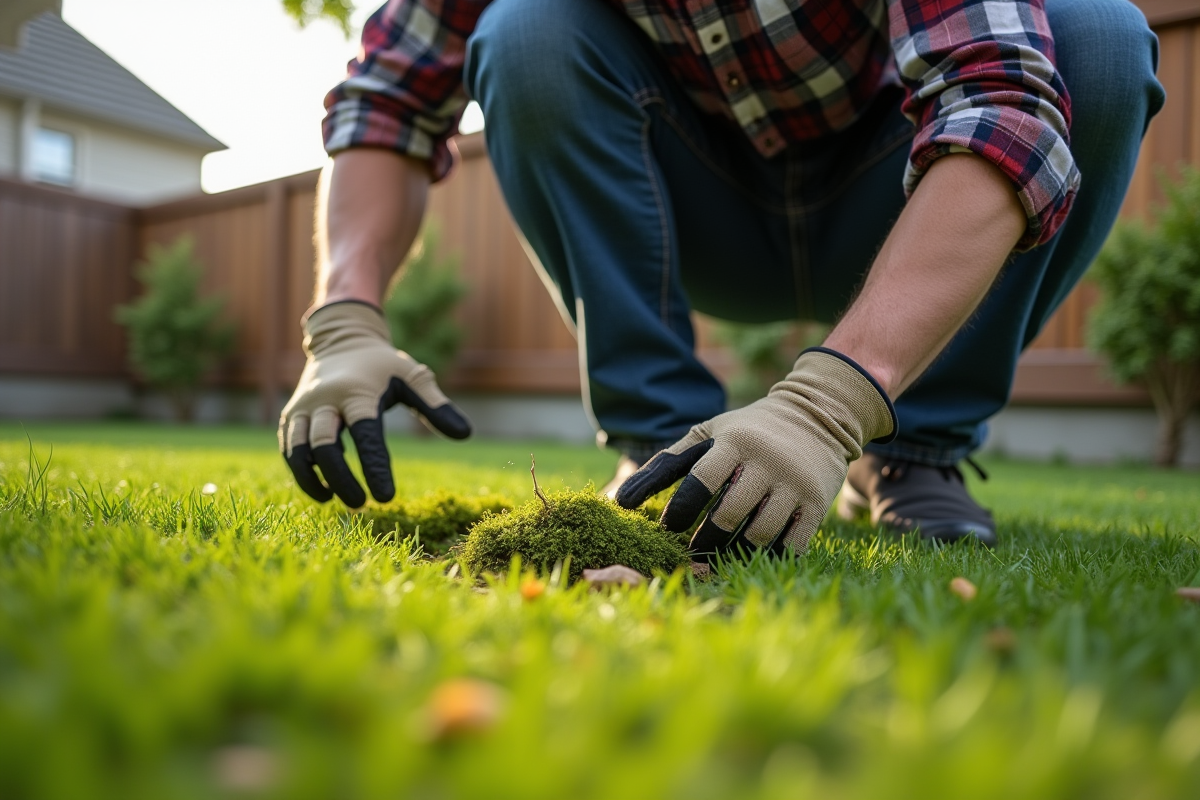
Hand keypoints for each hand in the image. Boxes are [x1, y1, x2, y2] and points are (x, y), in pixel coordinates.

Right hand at [278, 301, 470, 506]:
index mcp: (357, 392)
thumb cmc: (382, 365)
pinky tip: (323, 488)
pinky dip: (302, 471)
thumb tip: (465, 434)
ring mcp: (304, 408)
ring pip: (298, 450)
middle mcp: (325, 400)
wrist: (341, 339)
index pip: (366, 435)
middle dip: (341, 479)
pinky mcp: (292, 416)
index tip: (386, 497)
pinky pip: (290, 449)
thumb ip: (436, 405)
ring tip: (333, 500)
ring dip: (312, 480)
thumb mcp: (412, 376)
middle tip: (360, 504)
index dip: (374, 467)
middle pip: (324, 446)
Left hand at [615, 348, 894, 560]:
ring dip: (734, 551)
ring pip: (759, 533)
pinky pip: (791, 544)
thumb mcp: (709, 433)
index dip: (681, 509)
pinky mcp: (816, 503)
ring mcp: (794, 484)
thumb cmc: (748, 429)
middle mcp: (766, 461)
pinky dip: (768, 556)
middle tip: (691, 552)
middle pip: (729, 514)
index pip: (701, 480)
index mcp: (735, 441)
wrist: (817, 414)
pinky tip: (752, 557)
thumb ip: (667, 462)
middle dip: (704, 539)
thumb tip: (619, 501)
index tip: (668, 528)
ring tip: (718, 557)